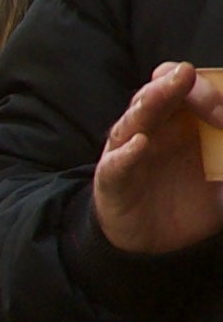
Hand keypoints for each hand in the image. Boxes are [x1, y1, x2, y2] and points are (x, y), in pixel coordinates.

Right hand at [95, 62, 222, 255]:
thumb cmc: (196, 199)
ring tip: (163, 89)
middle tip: (188, 77)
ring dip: (148, 102)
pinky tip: (140, 144)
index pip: (190, 88)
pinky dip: (126, 154)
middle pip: (158, 94)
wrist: (160, 245)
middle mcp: (155, 129)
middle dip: (176, 85)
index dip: (208, 89)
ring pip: (134, 120)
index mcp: (184, 120)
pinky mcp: (113, 182)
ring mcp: (131, 153)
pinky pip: (116, 165)